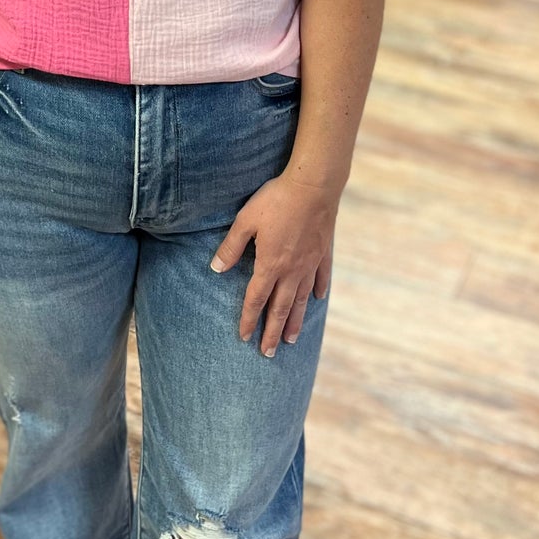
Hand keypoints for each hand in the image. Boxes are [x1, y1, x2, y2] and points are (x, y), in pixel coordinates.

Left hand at [210, 173, 337, 357]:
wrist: (314, 185)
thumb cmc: (276, 200)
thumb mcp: (246, 220)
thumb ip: (231, 247)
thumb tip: (216, 269)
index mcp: (270, 264)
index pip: (256, 299)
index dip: (248, 319)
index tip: (243, 337)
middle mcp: (292, 270)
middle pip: (280, 308)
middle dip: (272, 332)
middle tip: (269, 353)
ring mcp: (310, 263)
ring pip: (301, 300)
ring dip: (295, 321)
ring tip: (291, 340)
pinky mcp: (323, 252)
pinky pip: (321, 277)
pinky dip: (318, 291)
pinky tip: (317, 299)